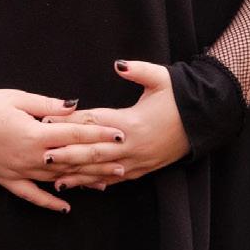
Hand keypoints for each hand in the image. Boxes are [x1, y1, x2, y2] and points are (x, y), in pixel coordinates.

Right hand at [0, 89, 122, 212]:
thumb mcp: (18, 98)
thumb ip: (48, 105)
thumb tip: (75, 106)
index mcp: (35, 133)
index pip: (76, 134)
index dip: (99, 134)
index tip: (120, 135)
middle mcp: (30, 156)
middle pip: (72, 160)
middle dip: (99, 161)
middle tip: (123, 162)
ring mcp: (18, 171)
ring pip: (57, 179)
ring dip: (81, 182)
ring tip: (105, 183)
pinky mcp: (6, 180)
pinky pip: (31, 195)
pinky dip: (49, 202)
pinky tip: (65, 208)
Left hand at [44, 60, 188, 189]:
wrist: (207, 120)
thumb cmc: (181, 96)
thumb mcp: (161, 78)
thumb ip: (138, 70)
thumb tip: (118, 64)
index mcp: (132, 122)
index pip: (94, 123)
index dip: (70, 122)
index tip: (48, 122)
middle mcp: (133, 145)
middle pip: (93, 152)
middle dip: (67, 155)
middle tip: (42, 157)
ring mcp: (139, 160)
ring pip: (103, 171)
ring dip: (79, 175)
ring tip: (54, 180)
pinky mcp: (145, 168)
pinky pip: (117, 179)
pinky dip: (99, 182)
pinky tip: (82, 185)